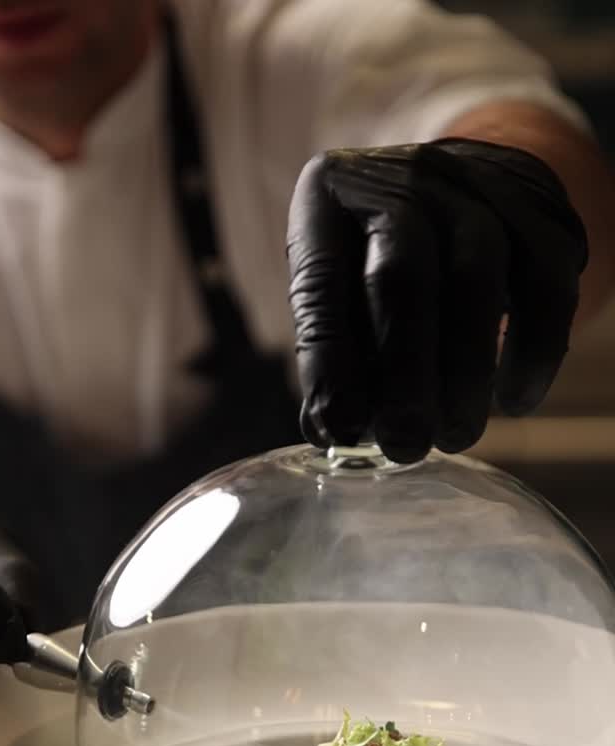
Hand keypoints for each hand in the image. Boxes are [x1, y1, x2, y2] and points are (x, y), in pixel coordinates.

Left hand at [287, 139, 587, 460]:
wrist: (455, 189)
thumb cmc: (376, 260)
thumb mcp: (338, 291)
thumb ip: (333, 356)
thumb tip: (335, 432)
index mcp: (329, 193)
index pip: (323, 282)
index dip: (330, 364)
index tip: (339, 431)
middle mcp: (402, 175)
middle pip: (404, 274)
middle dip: (405, 375)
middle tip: (406, 446)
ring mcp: (477, 182)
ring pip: (478, 277)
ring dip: (468, 373)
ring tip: (455, 436)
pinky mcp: (540, 206)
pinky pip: (546, 282)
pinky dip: (534, 352)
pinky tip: (514, 401)